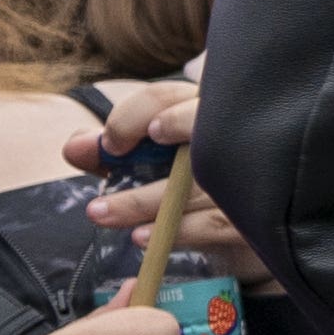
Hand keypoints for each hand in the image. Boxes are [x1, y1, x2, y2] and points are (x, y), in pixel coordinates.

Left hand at [74, 79, 264, 282]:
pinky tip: (143, 237)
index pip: (166, 97)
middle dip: (138, 154)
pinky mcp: (258, 213)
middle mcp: (232, 133)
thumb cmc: (192, 181)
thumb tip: (74, 146)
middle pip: (189, 128)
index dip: (131, 118)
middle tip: (105, 172)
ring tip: (104, 215)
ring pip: (195, 182)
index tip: (109, 146)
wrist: (244, 227)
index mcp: (202, 110)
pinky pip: (216, 221)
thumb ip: (111, 150)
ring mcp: (250, 173)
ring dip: (142, 201)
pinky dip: (177, 230)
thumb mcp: (149, 161)